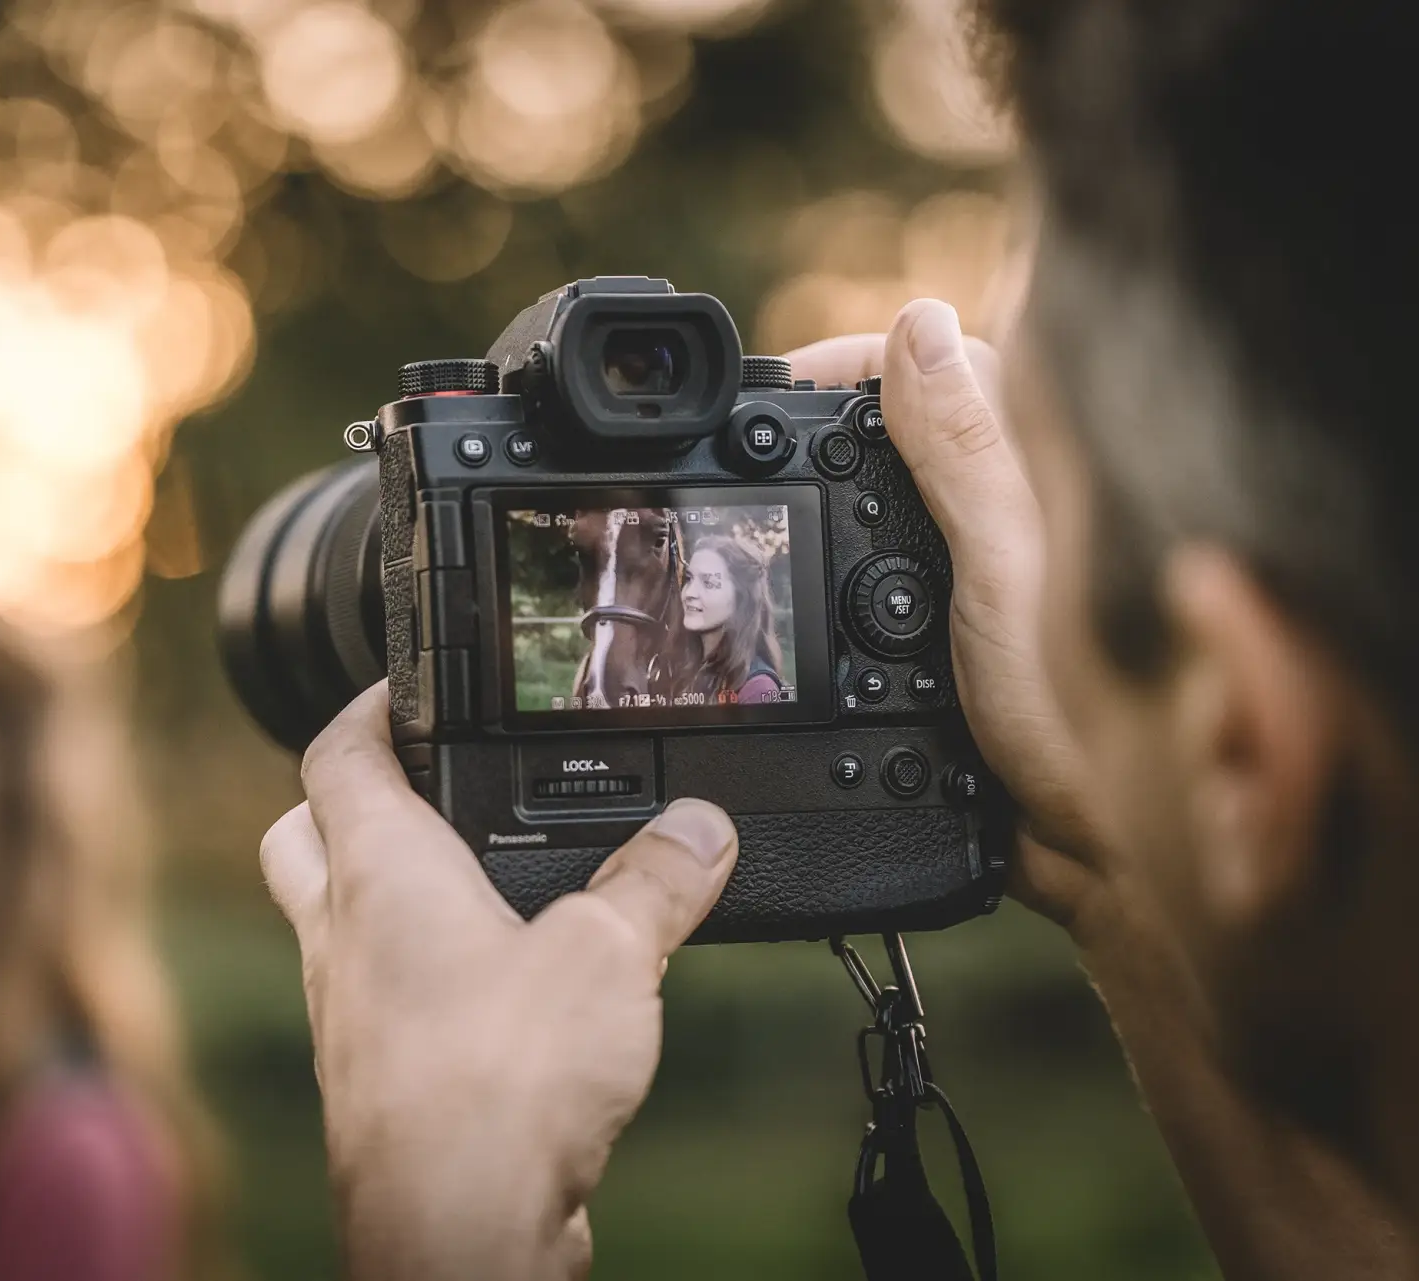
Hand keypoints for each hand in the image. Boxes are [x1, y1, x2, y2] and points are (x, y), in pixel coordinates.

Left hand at [260, 685, 739, 1280]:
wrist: (458, 1225)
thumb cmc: (498, 1083)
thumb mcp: (609, 954)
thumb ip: (657, 882)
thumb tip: (698, 829)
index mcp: (379, 870)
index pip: (337, 753)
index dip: (368, 708)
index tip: (403, 689)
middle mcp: (343, 935)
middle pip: (306, 836)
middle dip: (350, 801)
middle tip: (417, 787)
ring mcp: (350, 1014)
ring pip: (338, 924)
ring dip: (387, 896)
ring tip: (474, 886)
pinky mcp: (379, 1083)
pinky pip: (382, 1002)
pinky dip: (423, 979)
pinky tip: (496, 997)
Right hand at [785, 301, 1104, 936]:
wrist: (1093, 842)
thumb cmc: (1075, 711)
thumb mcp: (1005, 567)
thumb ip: (965, 450)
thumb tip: (917, 325)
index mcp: (1026, 464)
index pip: (927, 365)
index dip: (841, 367)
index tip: (767, 395)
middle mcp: (1003, 503)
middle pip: (895, 428)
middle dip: (815, 436)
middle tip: (736, 462)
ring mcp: (974, 567)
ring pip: (877, 504)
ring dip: (815, 508)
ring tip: (749, 522)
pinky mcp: (952, 630)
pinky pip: (876, 580)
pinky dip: (829, 580)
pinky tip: (797, 602)